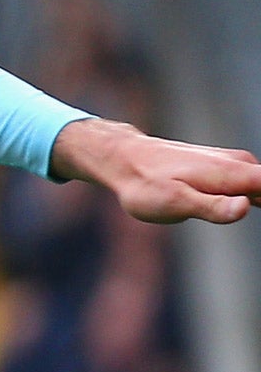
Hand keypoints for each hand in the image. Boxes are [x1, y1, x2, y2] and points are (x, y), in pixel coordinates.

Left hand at [51, 118, 260, 224]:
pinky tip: (254, 206)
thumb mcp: (174, 203)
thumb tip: (247, 206)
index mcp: (235, 174)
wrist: (124, 159)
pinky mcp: (225, 171)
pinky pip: (255, 185)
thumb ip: (212, 207)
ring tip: (229, 207)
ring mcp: (234, 166)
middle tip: (237, 212)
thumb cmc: (145, 184)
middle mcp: (241, 166)